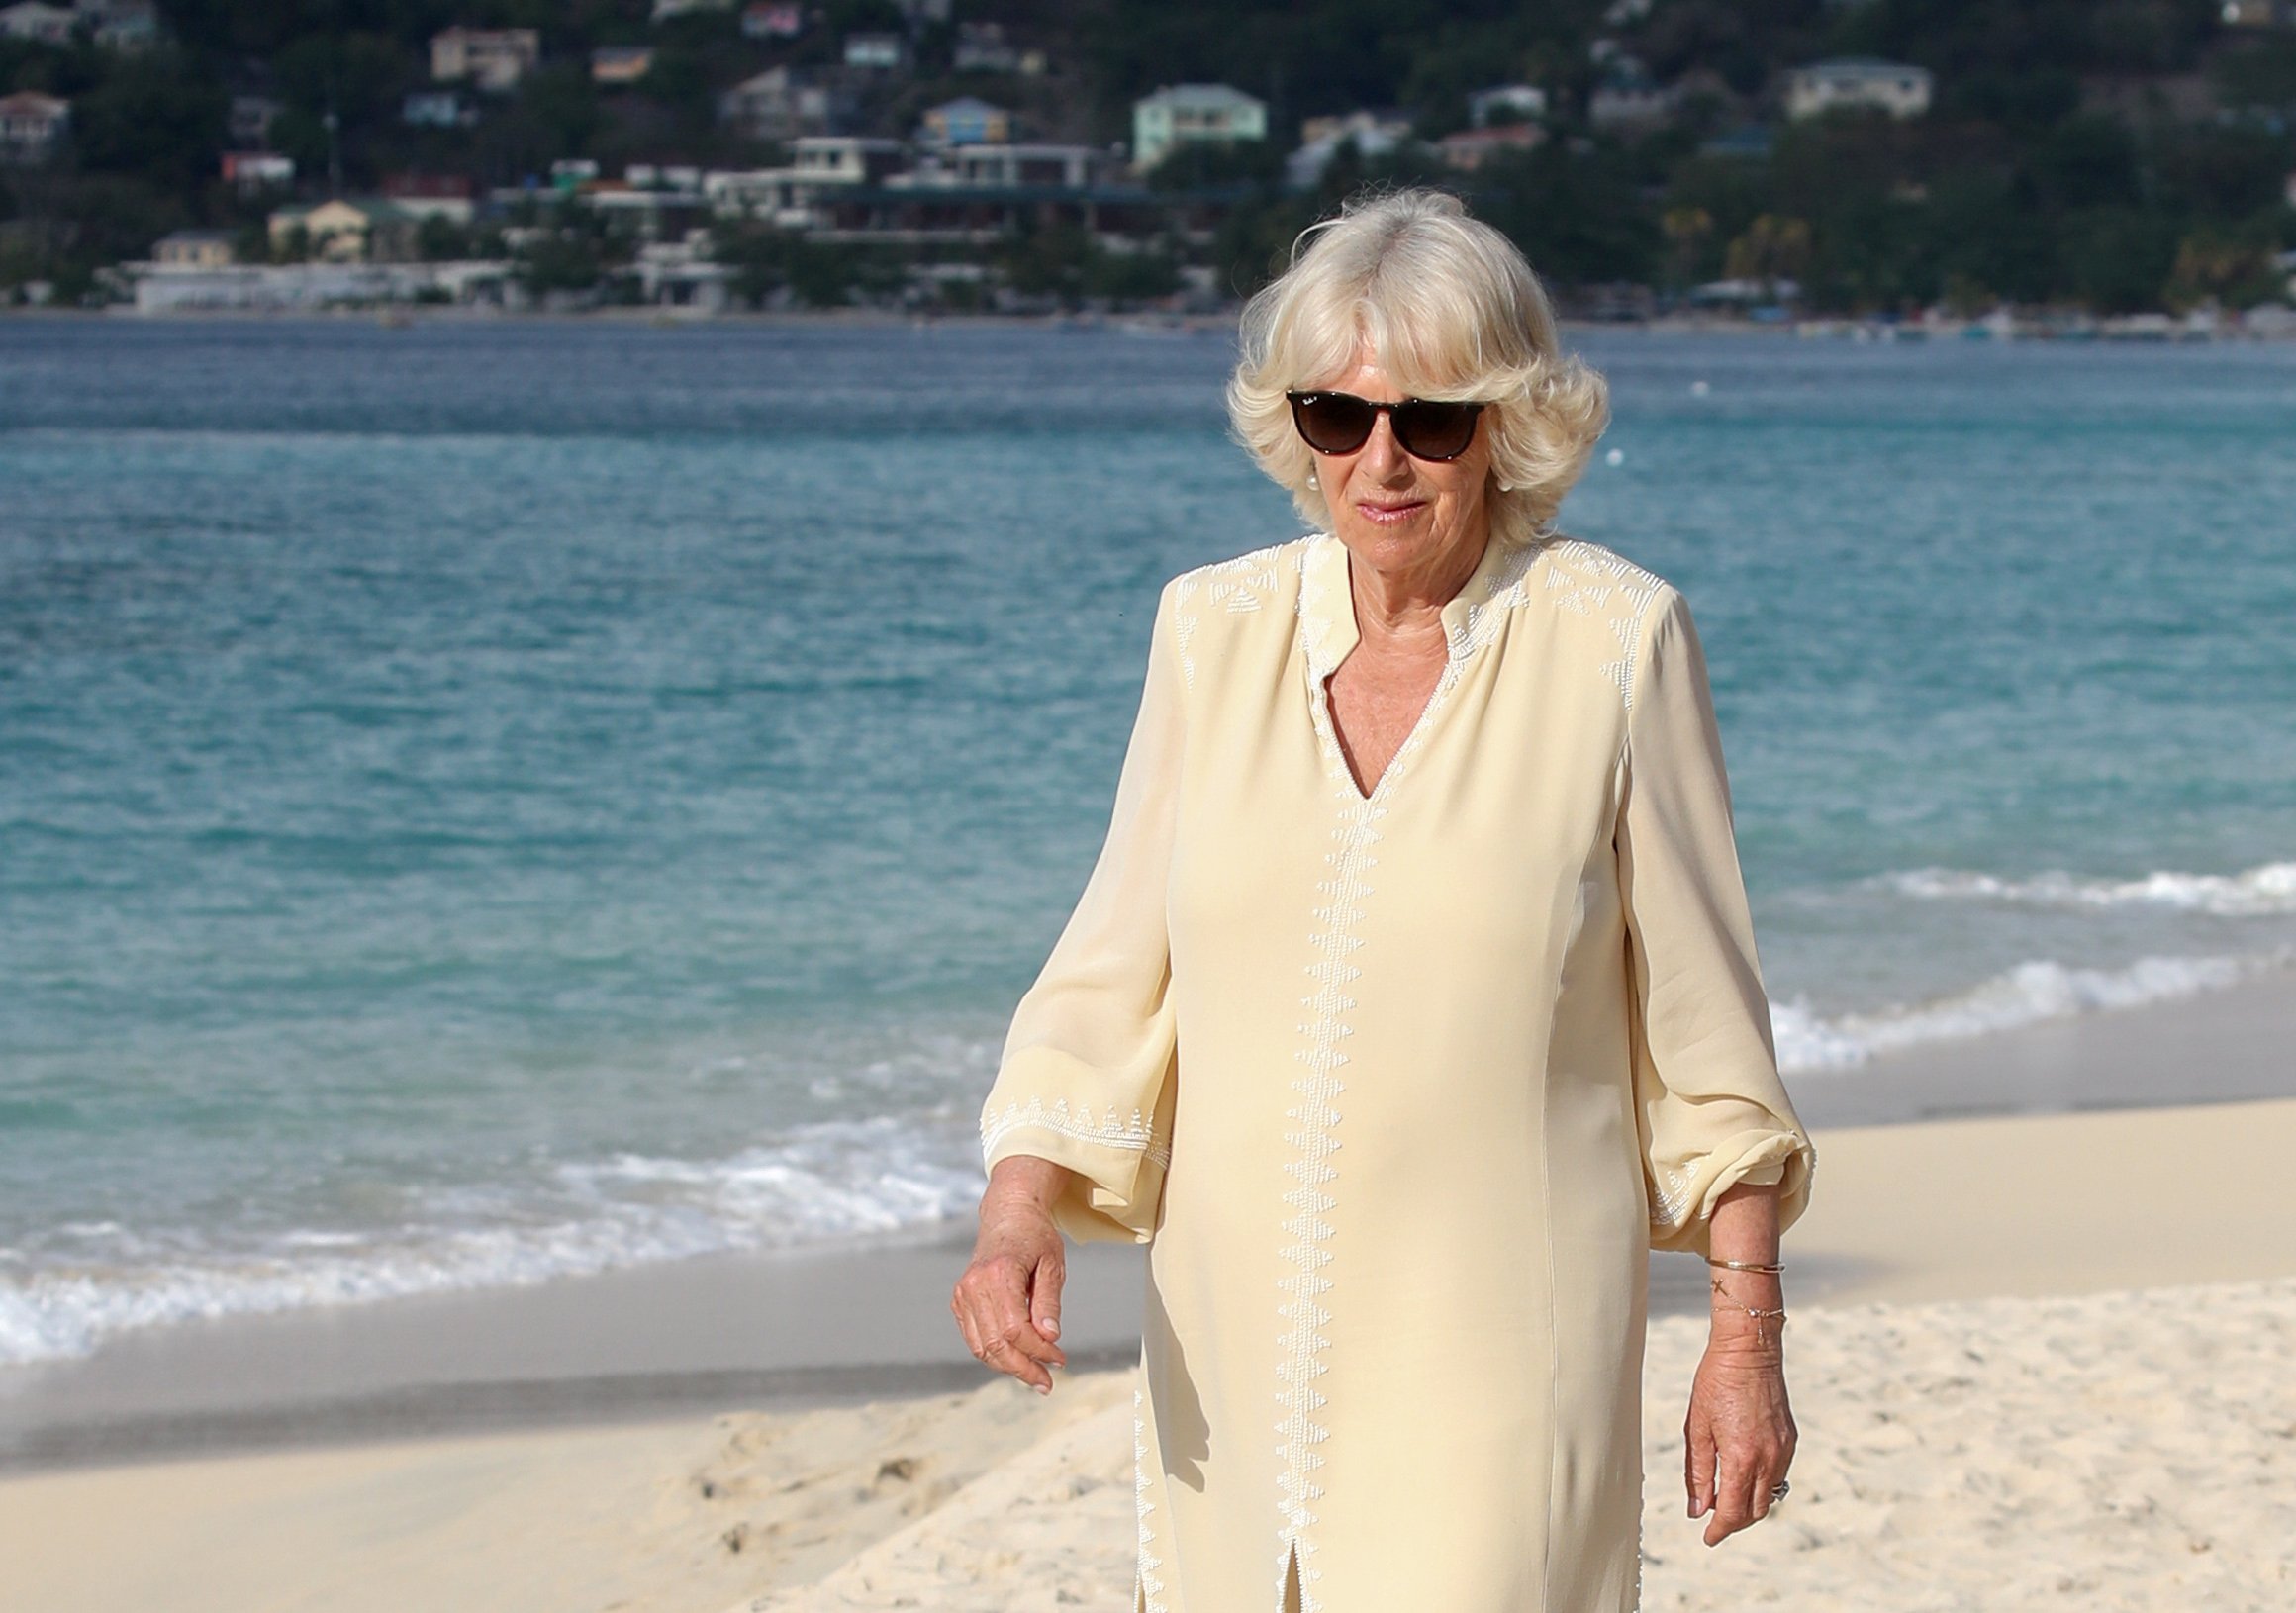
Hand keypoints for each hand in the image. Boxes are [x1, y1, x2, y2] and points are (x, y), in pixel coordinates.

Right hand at [949, 1158, 1069, 1392]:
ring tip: (1035, 1375)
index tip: (1060, 1358)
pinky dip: (994, 1354)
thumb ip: (1049, 1302)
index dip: (1038, 1350)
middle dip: (1023, 1367)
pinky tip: (1017, 1359)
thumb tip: (1050, 1337)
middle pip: (995, 1344)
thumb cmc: (1036, 1237)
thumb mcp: (1052, 1265)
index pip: (1015, 1329)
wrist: (1008, 1216)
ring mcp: (962, 1294)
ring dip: (1008, 1366)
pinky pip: (974, 1338)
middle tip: (1047, 1382)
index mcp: (999, 1274)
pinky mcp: (959, 1300)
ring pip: (981, 1347)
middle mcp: (974, 1285)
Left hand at [1684, 1337, 1795, 1545]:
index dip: (1719, 1530)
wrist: (1749, 1351)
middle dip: (1734, 1522)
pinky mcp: (1790, 1440)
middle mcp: (1768, 1459)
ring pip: (1769, 1496)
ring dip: (1749, 1506)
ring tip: (1725, 1501)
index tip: (1707, 1537)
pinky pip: (1778, 1476)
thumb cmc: (1716, 1383)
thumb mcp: (1697, 1428)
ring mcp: (1783, 1450)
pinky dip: (1762, 1486)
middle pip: (1754, 1511)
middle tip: (1713, 1522)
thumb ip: (1697, 1473)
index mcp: (1741, 1458)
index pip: (1732, 1512)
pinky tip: (1744, 1477)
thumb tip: (1697, 1509)